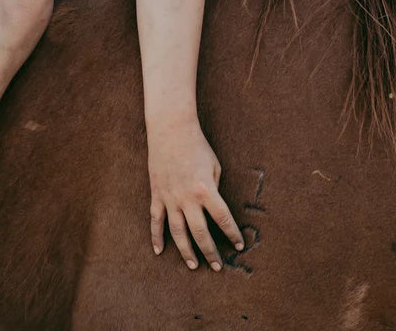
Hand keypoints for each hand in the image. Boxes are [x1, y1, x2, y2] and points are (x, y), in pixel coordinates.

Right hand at [147, 118, 243, 270]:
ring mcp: (170, 198)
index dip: (232, 234)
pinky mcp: (157, 194)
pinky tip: (159, 251)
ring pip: (178, 232)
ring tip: (193, 265)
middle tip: (217, 267)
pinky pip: (156, 220)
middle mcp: (188, 198)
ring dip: (186, 251)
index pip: (223, 219)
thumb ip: (214, 189)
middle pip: (201, 233)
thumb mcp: (214, 166)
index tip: (239, 245)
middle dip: (210, 252)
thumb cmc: (197, 145)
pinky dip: (157, 236)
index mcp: (206, 190)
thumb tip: (212, 208)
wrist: (171, 130)